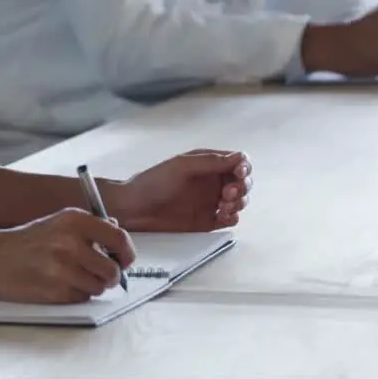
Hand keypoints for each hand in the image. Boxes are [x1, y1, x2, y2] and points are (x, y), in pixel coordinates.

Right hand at [0, 208, 134, 303]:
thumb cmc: (27, 242)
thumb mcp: (58, 223)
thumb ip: (90, 226)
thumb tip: (118, 231)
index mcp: (74, 220)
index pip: (119, 238)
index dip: (127, 253)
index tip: (124, 260)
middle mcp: (70, 241)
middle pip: (113, 269)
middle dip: (111, 276)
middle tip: (101, 274)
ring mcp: (62, 267)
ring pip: (100, 287)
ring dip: (92, 286)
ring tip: (73, 277)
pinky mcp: (55, 290)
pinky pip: (82, 298)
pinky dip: (76, 295)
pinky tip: (60, 284)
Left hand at [105, 150, 250, 232]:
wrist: (133, 208)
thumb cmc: (152, 182)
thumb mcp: (181, 166)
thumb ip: (209, 161)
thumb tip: (238, 157)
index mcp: (207, 164)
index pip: (238, 161)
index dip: (244, 167)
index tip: (239, 174)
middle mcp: (211, 181)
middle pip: (243, 182)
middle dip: (243, 186)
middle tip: (229, 192)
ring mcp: (210, 201)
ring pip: (240, 201)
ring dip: (239, 202)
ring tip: (224, 205)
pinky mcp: (207, 221)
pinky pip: (229, 219)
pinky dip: (232, 217)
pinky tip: (223, 216)